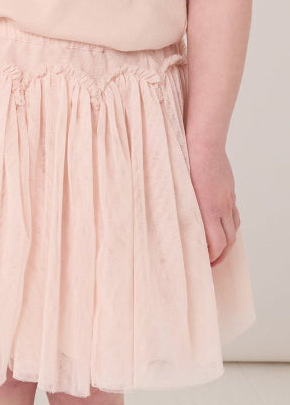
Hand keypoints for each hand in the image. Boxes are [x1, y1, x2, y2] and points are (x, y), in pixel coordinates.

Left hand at [187, 142, 240, 266]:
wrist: (203, 140)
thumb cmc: (184, 160)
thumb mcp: (176, 188)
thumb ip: (178, 208)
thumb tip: (169, 223)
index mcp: (208, 209)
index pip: (217, 244)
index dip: (212, 258)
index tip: (202, 264)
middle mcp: (222, 206)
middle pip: (229, 241)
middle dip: (221, 256)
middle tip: (209, 264)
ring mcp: (228, 198)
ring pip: (234, 228)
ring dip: (227, 242)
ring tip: (216, 248)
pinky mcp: (229, 190)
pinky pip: (234, 213)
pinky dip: (229, 224)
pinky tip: (220, 224)